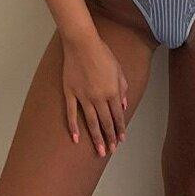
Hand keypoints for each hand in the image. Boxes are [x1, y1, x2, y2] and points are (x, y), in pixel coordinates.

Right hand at [62, 33, 128, 156]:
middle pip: (106, 122)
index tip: (121, 140)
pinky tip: (76, 139)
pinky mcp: (70, 93)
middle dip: (110, 138)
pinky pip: (72, 113)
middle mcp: (99, 97)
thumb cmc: (102, 53)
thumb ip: (122, 88)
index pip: (117, 115)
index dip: (120, 129)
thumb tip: (124, 105)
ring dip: (96, 138)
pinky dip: (73, 127)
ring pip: (91, 122)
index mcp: (112, 91)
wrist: (82, 43)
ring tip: (99, 151)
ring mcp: (84, 96)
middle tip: (111, 151)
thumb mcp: (118, 69)